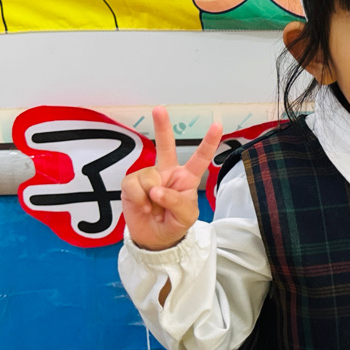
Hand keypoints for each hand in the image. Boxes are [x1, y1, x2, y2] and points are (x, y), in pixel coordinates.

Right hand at [121, 107, 222, 250]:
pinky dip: (138, 198)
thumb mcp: (185, 216)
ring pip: (149, 175)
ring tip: (154, 208)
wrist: (154, 239)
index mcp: (187, 178)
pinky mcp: (131, 183)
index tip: (217, 125)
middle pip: (166, 146)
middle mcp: (168, 172)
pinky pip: (133, 184)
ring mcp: (149, 176)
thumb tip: (156, 189)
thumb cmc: (174, 224)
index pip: (200, 158)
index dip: (209, 142)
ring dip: (151, 196)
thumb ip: (176, 201)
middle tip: (159, 109)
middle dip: (162, 126)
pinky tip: (142, 206)